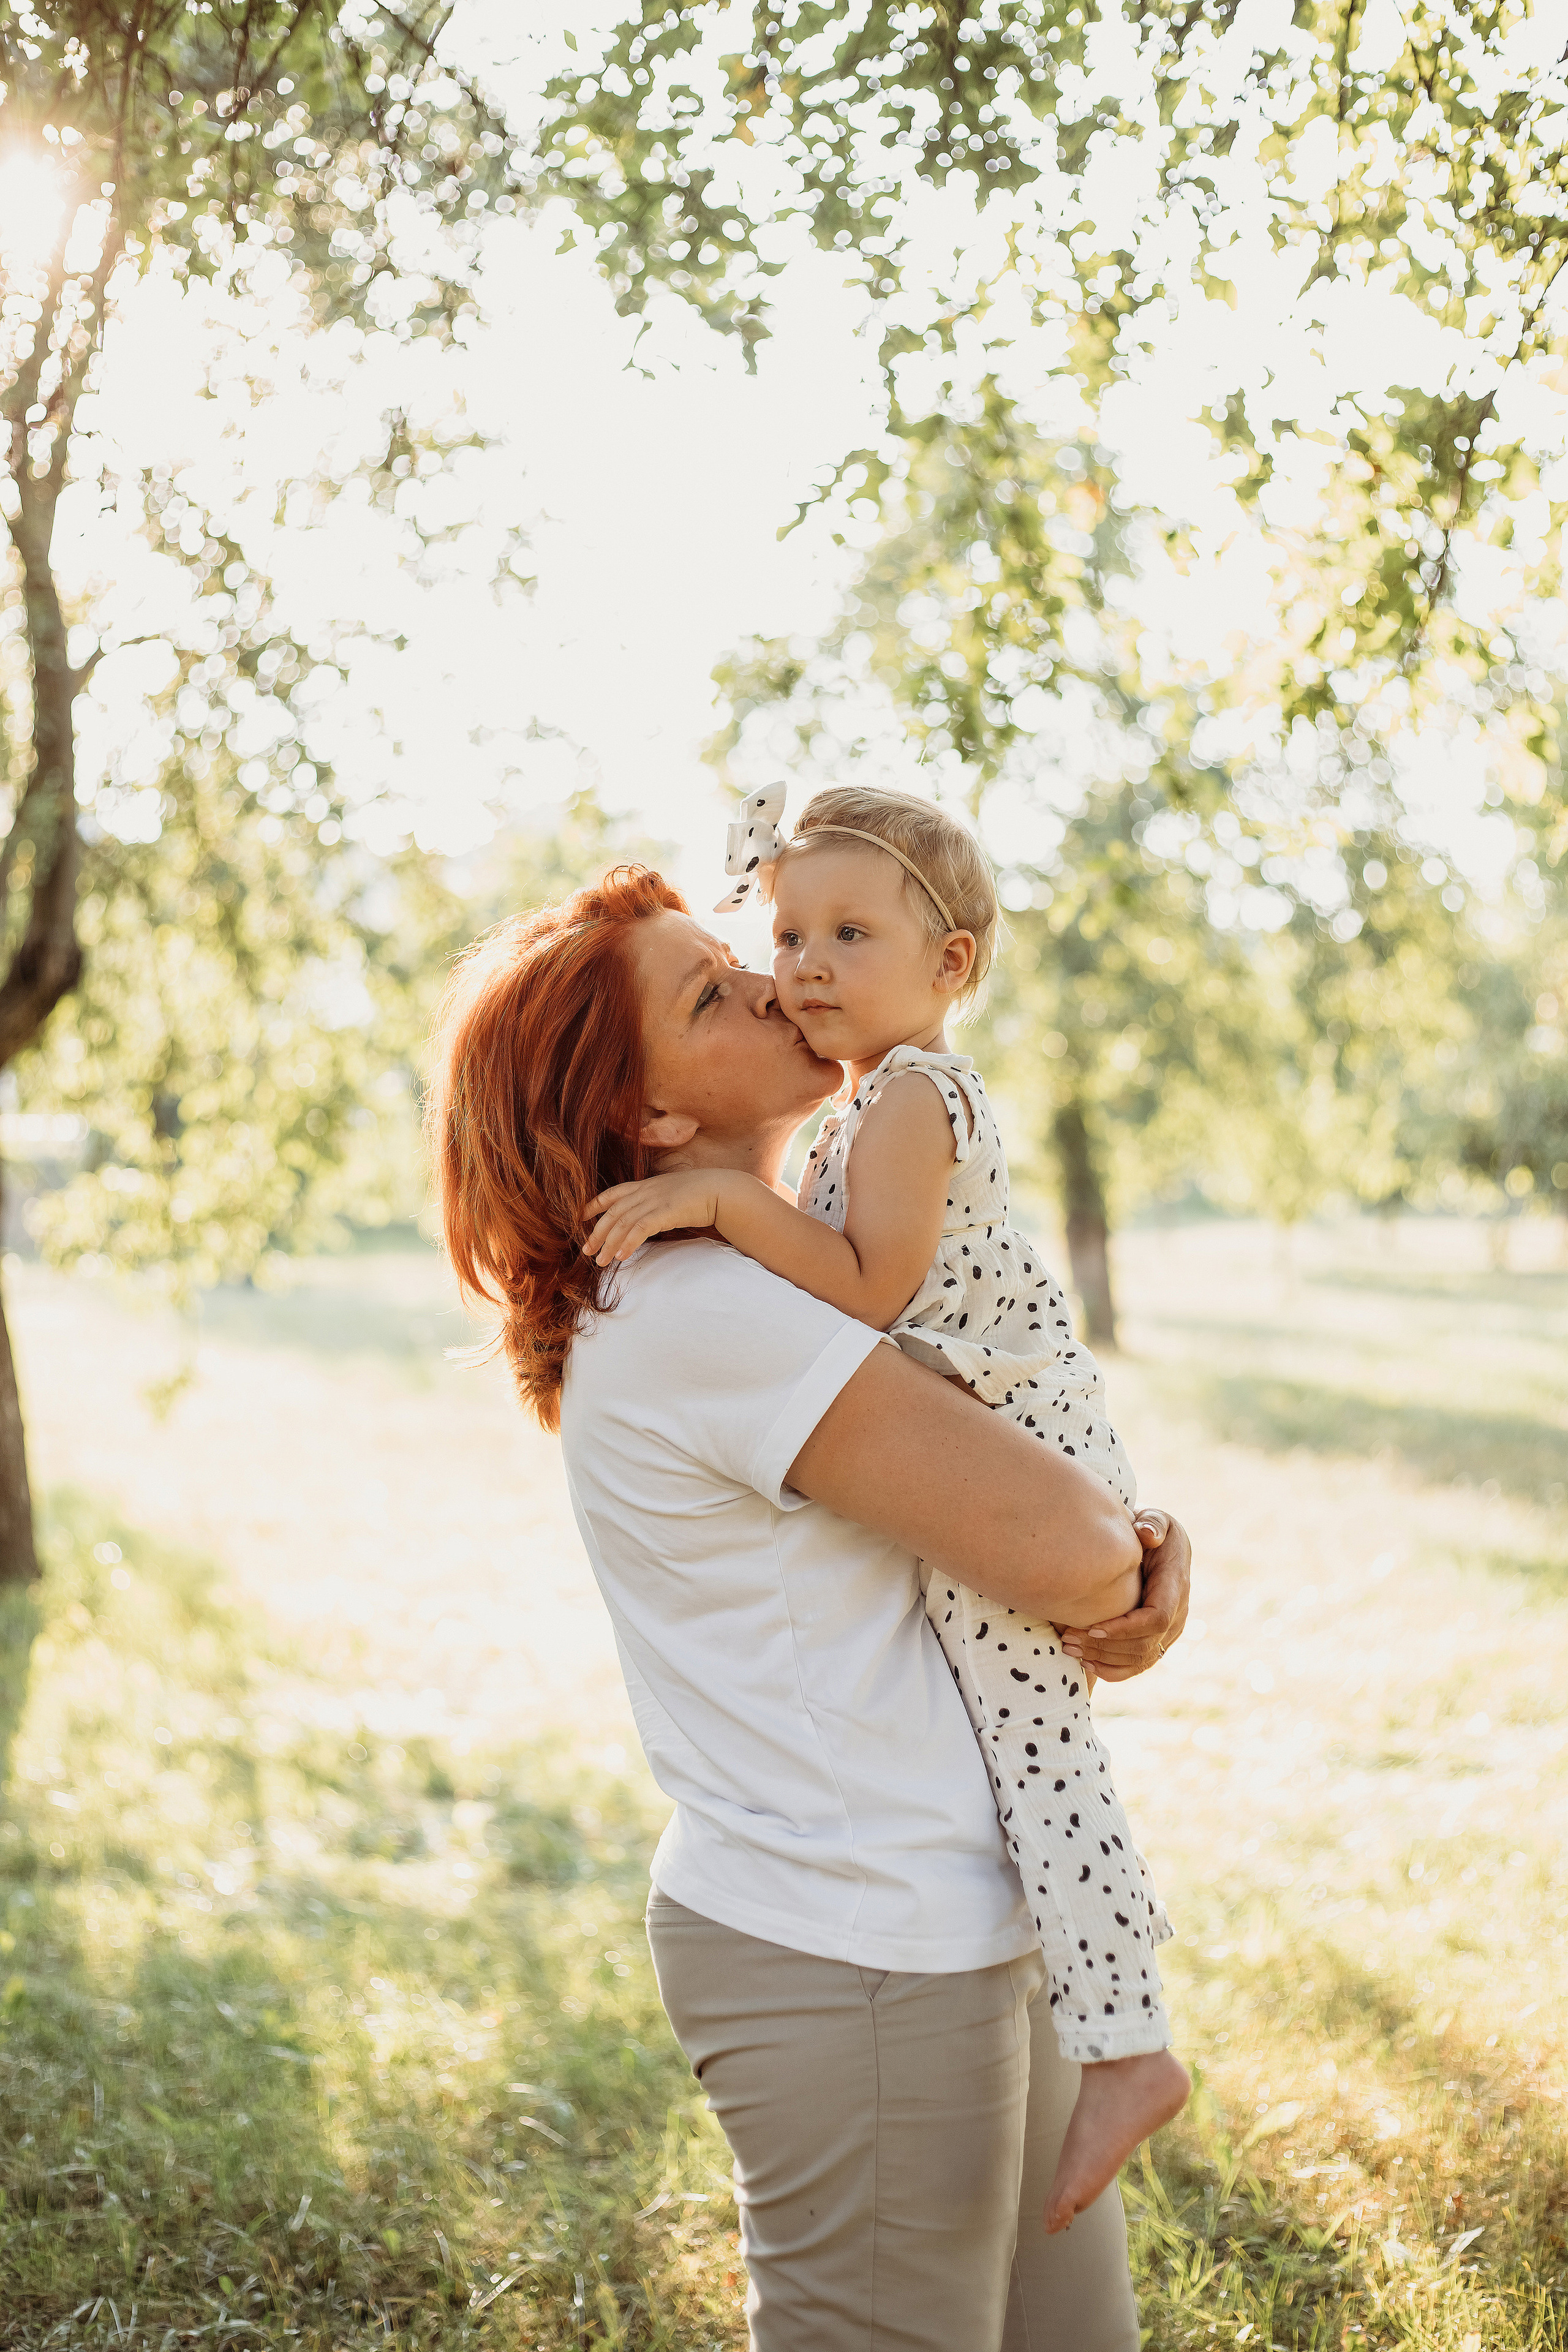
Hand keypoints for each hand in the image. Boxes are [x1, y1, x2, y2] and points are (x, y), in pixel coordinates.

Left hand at [583, 1171, 723, 1263]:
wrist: (722, 1190)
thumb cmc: (701, 1195)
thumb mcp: (672, 1194)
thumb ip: (656, 1203)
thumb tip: (647, 1220)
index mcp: (646, 1185)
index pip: (612, 1193)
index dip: (594, 1205)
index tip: (581, 1218)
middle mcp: (646, 1190)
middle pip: (613, 1212)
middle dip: (597, 1232)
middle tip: (587, 1251)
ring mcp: (655, 1200)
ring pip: (622, 1223)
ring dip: (609, 1244)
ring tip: (600, 1262)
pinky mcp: (665, 1211)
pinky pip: (639, 1229)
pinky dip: (627, 1243)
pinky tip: (621, 1256)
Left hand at [1059, 1510, 1189, 1683]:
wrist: (1156, 1545)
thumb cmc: (1149, 1529)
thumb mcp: (1155, 1518)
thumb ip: (1153, 1523)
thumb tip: (1148, 1535)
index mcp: (1176, 1584)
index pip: (1157, 1618)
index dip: (1126, 1628)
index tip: (1093, 1626)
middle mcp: (1178, 1613)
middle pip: (1145, 1645)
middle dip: (1105, 1646)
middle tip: (1068, 1640)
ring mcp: (1169, 1631)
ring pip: (1140, 1659)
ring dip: (1103, 1659)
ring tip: (1068, 1648)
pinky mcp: (1156, 1640)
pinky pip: (1138, 1666)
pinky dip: (1112, 1670)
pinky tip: (1085, 1663)